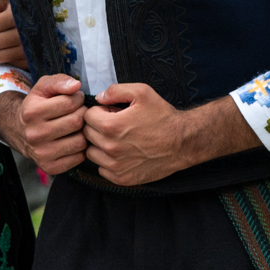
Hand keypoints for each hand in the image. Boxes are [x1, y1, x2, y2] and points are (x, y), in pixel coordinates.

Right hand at [0, 74, 86, 174]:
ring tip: (77, 126)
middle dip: (82, 114)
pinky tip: (73, 140)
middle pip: (76, 122)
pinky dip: (80, 148)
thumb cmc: (37, 106)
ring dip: (83, 132)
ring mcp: (41, 153)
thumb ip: (59, 81)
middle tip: (78, 112)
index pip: (70, 103)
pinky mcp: (50, 167)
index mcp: (31, 112)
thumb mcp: (43, 87)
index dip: (77, 98)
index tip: (74, 99)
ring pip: (80, 141)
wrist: (21, 131)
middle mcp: (34, 134)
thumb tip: (76, 86)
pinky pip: (79, 157)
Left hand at [84, 83, 256, 186]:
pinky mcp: (122, 179)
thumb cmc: (163, 116)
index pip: (87, 117)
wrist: (183, 142)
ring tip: (117, 139)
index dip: (98, 112)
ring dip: (99, 145)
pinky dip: (107, 161)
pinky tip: (122, 153)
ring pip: (91, 153)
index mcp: (111, 126)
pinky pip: (102, 169)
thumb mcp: (142, 92)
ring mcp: (115, 166)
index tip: (110, 112)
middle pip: (87, 135)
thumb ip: (115, 90)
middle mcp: (110, 148)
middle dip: (97, 127)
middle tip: (115, 124)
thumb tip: (98, 98)